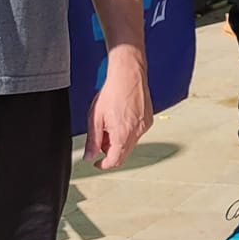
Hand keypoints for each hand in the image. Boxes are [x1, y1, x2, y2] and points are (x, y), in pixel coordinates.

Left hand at [83, 49, 151, 170]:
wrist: (128, 75)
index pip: (114, 160)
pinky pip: (137, 132)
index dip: (103, 164)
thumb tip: (90, 156)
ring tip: (110, 122)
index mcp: (123, 135)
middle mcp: (137, 133)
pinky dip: (128, 131)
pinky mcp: (148, 119)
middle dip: (110, 149)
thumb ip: (92, 141)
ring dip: (119, 140)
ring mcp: (145, 126)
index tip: (97, 163)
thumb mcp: (95, 119)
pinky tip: (121, 117)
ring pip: (130, 143)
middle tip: (101, 136)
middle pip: (123, 153)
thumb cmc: (112, 92)